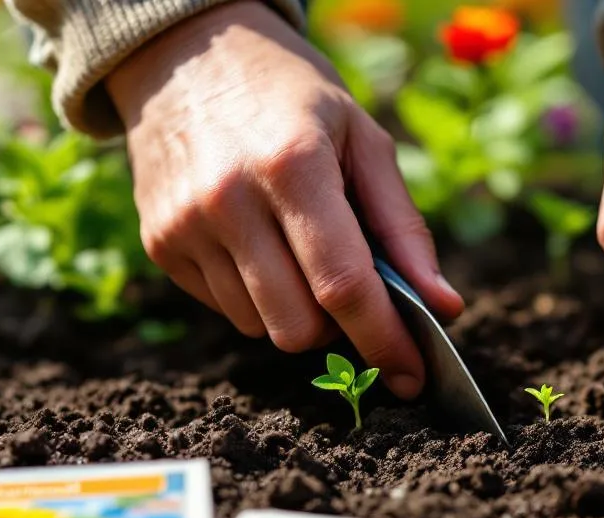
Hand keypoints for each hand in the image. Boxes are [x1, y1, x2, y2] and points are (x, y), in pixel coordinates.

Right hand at [106, 1, 462, 398]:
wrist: (185, 54)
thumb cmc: (294, 98)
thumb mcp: (363, 141)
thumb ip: (404, 230)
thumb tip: (445, 308)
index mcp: (292, 167)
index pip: (344, 285)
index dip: (384, 341)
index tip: (413, 376)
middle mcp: (229, 200)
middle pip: (299, 326)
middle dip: (339, 329)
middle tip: (354, 292)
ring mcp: (184, 225)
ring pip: (260, 328)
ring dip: (296, 312)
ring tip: (299, 251)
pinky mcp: (158, 244)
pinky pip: (225, 310)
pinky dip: (256, 297)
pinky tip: (259, 244)